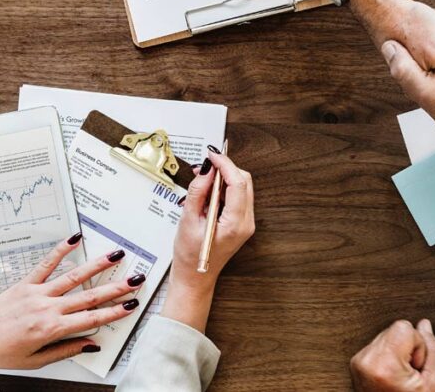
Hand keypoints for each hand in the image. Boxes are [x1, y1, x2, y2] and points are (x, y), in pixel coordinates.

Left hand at [0, 234, 141, 368]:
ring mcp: (38, 293)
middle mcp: (48, 308)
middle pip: (89, 296)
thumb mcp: (35, 361)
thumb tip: (90, 344)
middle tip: (135, 280)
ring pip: (74, 277)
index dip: (113, 312)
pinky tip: (75, 239)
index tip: (130, 305)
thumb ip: (65, 350)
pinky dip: (61, 250)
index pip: (91, 319)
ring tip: (116, 256)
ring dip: (97, 265)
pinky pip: (46, 264)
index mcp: (51, 329)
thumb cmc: (2, 352)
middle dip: (115, 288)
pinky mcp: (26, 283)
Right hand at [160, 148, 255, 331]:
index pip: (238, 183)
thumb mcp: (188, 221)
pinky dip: (225, 189)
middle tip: (205, 166)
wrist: (195, 278)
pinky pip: (237, 197)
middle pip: (244, 182)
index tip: (212, 155)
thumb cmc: (189, 256)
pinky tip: (209, 193)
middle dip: (226, 169)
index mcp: (235, 224)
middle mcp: (246, 222)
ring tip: (203, 181)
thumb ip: (198, 192)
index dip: (225, 164)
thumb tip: (206, 170)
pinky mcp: (241, 222)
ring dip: (224, 178)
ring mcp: (246, 223)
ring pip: (242, 187)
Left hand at [350, 319, 434, 391]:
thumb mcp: (431, 384)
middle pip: (396, 329)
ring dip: (397, 352)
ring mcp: (359, 362)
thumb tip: (425, 326)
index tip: (415, 366)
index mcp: (384, 365)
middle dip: (407, 348)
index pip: (405, 327)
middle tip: (408, 373)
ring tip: (399, 375)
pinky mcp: (356, 363)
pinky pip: (378, 345)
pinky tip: (391, 374)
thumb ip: (433, 351)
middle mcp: (367, 361)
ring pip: (387, 335)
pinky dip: (388, 356)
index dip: (418, 346)